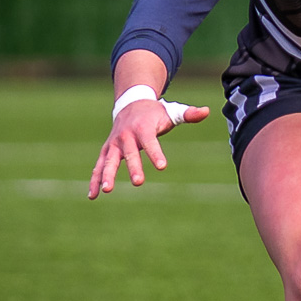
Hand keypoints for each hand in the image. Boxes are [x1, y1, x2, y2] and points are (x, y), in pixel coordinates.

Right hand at [88, 98, 210, 198]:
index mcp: (143, 128)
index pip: (151, 142)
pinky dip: (95, 179)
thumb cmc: (155, 112)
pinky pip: (99, 166)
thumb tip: (207, 111)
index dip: (156, 153)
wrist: (131, 104)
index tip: (162, 166)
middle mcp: (126, 136)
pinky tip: (93, 196)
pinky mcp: (106, 151)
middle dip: (133, 167)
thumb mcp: (172, 111)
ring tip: (107, 191)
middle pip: (129, 153)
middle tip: (138, 182)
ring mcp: (114, 144)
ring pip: (108, 161)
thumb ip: (189, 114)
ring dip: (106, 175)